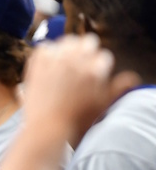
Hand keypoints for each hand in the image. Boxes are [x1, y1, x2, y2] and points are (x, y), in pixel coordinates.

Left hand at [23, 34, 138, 144]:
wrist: (45, 128)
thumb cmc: (75, 121)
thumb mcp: (102, 105)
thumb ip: (118, 88)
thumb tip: (131, 77)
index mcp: (95, 69)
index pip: (103, 56)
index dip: (99, 66)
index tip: (93, 74)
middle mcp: (76, 60)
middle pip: (88, 41)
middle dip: (87, 52)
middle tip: (81, 66)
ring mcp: (55, 60)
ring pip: (67, 41)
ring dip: (68, 49)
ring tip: (65, 64)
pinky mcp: (37, 63)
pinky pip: (45, 47)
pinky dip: (47, 53)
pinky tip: (49, 65)